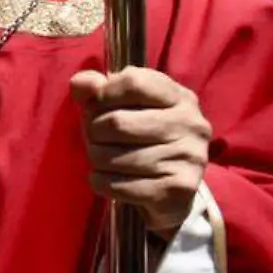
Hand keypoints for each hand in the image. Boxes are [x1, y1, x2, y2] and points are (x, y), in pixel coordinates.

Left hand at [70, 68, 211, 235]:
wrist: (170, 187)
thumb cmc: (138, 135)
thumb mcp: (120, 104)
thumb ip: (95, 88)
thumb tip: (81, 84)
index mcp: (179, 97)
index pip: (133, 82)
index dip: (104, 94)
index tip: (98, 106)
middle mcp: (191, 124)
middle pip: (117, 123)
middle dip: (93, 132)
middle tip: (96, 138)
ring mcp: (189, 157)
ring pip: (113, 157)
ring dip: (96, 159)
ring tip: (103, 158)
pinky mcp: (179, 190)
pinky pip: (118, 185)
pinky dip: (101, 182)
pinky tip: (106, 178)